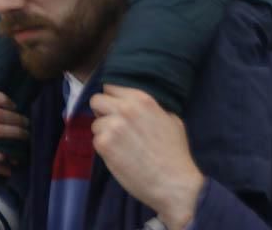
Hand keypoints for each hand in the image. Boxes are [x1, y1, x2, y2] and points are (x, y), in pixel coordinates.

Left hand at [90, 85, 203, 229]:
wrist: (175, 184)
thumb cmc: (175, 154)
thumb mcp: (170, 119)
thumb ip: (148, 108)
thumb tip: (134, 105)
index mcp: (141, 99)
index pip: (110, 87)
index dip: (112, 99)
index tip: (116, 110)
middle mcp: (124, 108)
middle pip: (96, 100)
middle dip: (102, 112)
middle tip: (113, 126)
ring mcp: (113, 125)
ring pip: (95, 123)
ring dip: (104, 133)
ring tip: (121, 146)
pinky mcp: (104, 144)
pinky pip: (96, 141)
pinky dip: (105, 149)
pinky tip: (120, 156)